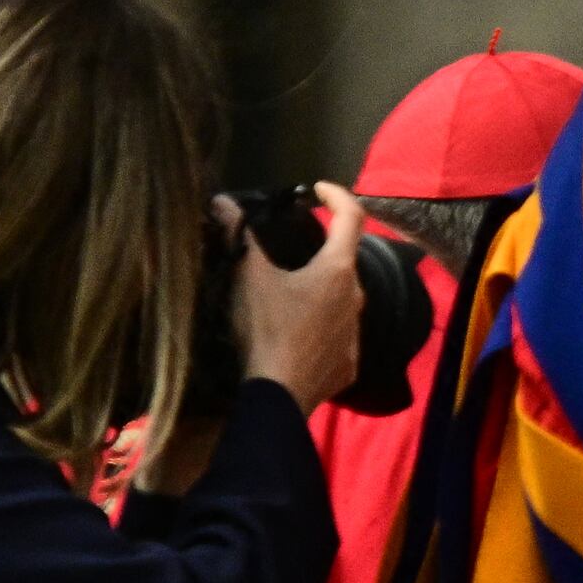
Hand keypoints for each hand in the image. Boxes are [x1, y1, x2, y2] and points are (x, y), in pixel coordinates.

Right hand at [227, 185, 361, 409]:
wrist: (280, 393)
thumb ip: (241, 237)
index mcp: (338, 271)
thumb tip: (224, 203)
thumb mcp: (250, 278)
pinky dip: (318, 324)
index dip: (337, 196)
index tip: (318, 189)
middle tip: (292, 244)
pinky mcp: (350, 361)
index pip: (352, 217)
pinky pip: (335, 332)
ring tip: (287, 290)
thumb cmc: (267, 328)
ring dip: (319, 289)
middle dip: (321, 248)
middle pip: (344, 262)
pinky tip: (293, 330)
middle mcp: (358, 298)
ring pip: (341, 299)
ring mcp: (356, 332)